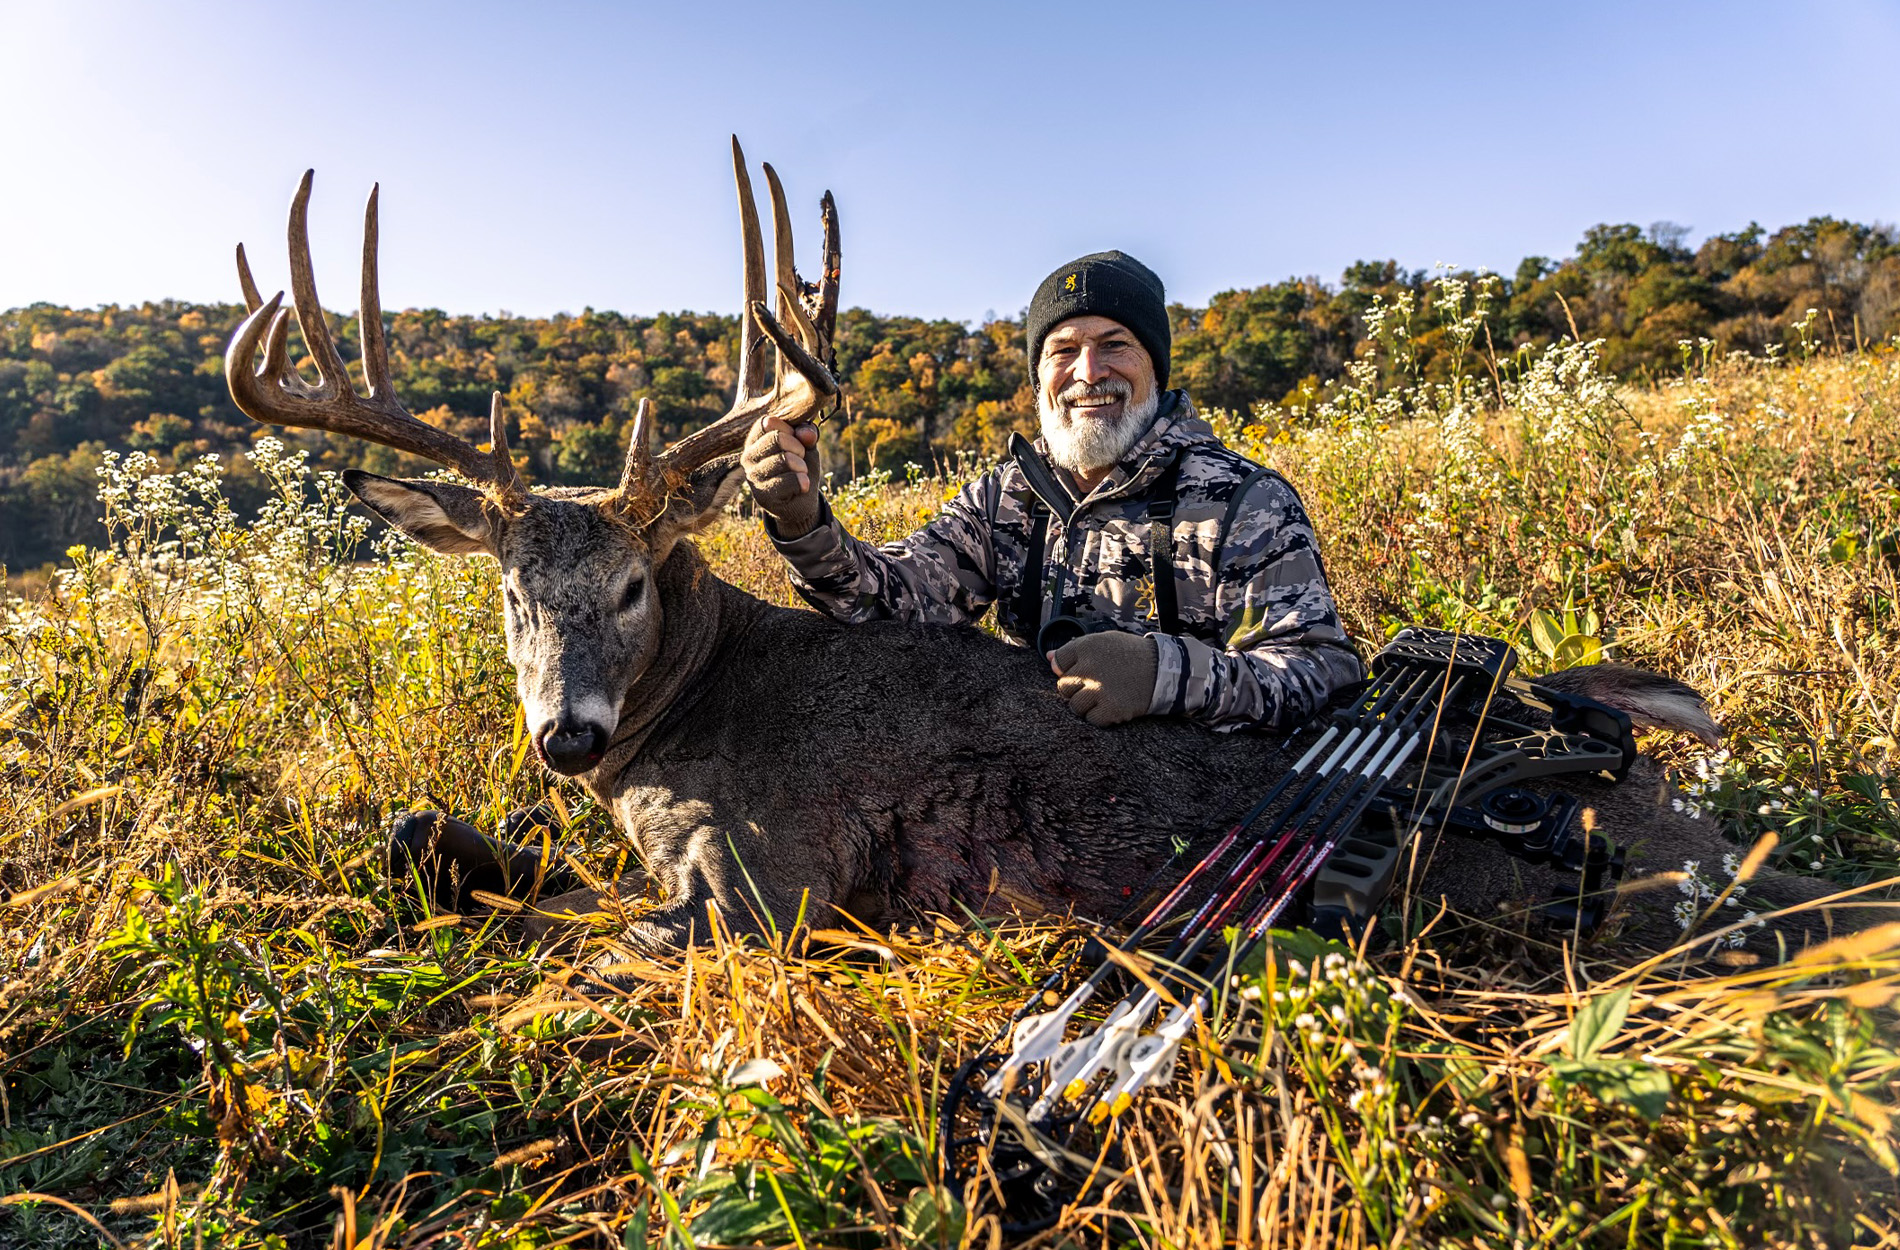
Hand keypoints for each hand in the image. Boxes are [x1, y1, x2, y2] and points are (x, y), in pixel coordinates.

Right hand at [742, 415, 821, 537]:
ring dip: (802, 466)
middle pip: (777, 439)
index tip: (796, 439)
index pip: (768, 422)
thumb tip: (807, 433)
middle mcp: (748, 457)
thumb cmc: (800, 466)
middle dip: (798, 447)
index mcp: (755, 440)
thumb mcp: (806, 445)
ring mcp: (753, 477)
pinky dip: (803, 482)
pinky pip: (789, 481)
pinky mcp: (762, 495)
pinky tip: (803, 486)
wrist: (801, 500)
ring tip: (802, 472)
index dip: (789, 429)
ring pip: (784, 459)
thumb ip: (807, 434)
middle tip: (801, 456)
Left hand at [1049, 630, 1158, 726]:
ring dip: (1087, 705)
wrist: (1164, 670)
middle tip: (1096, 685)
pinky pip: (1091, 719)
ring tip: (1104, 696)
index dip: (1067, 669)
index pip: (1058, 663)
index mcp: (1087, 647)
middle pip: (1064, 687)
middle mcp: (1090, 668)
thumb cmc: (1131, 654)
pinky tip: (1112, 706)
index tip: (1081, 671)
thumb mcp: (1104, 642)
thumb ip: (1074, 649)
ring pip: (1075, 707)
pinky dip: (1100, 716)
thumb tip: (1049, 658)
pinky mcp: (1111, 710)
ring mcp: (1100, 690)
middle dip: (1076, 689)